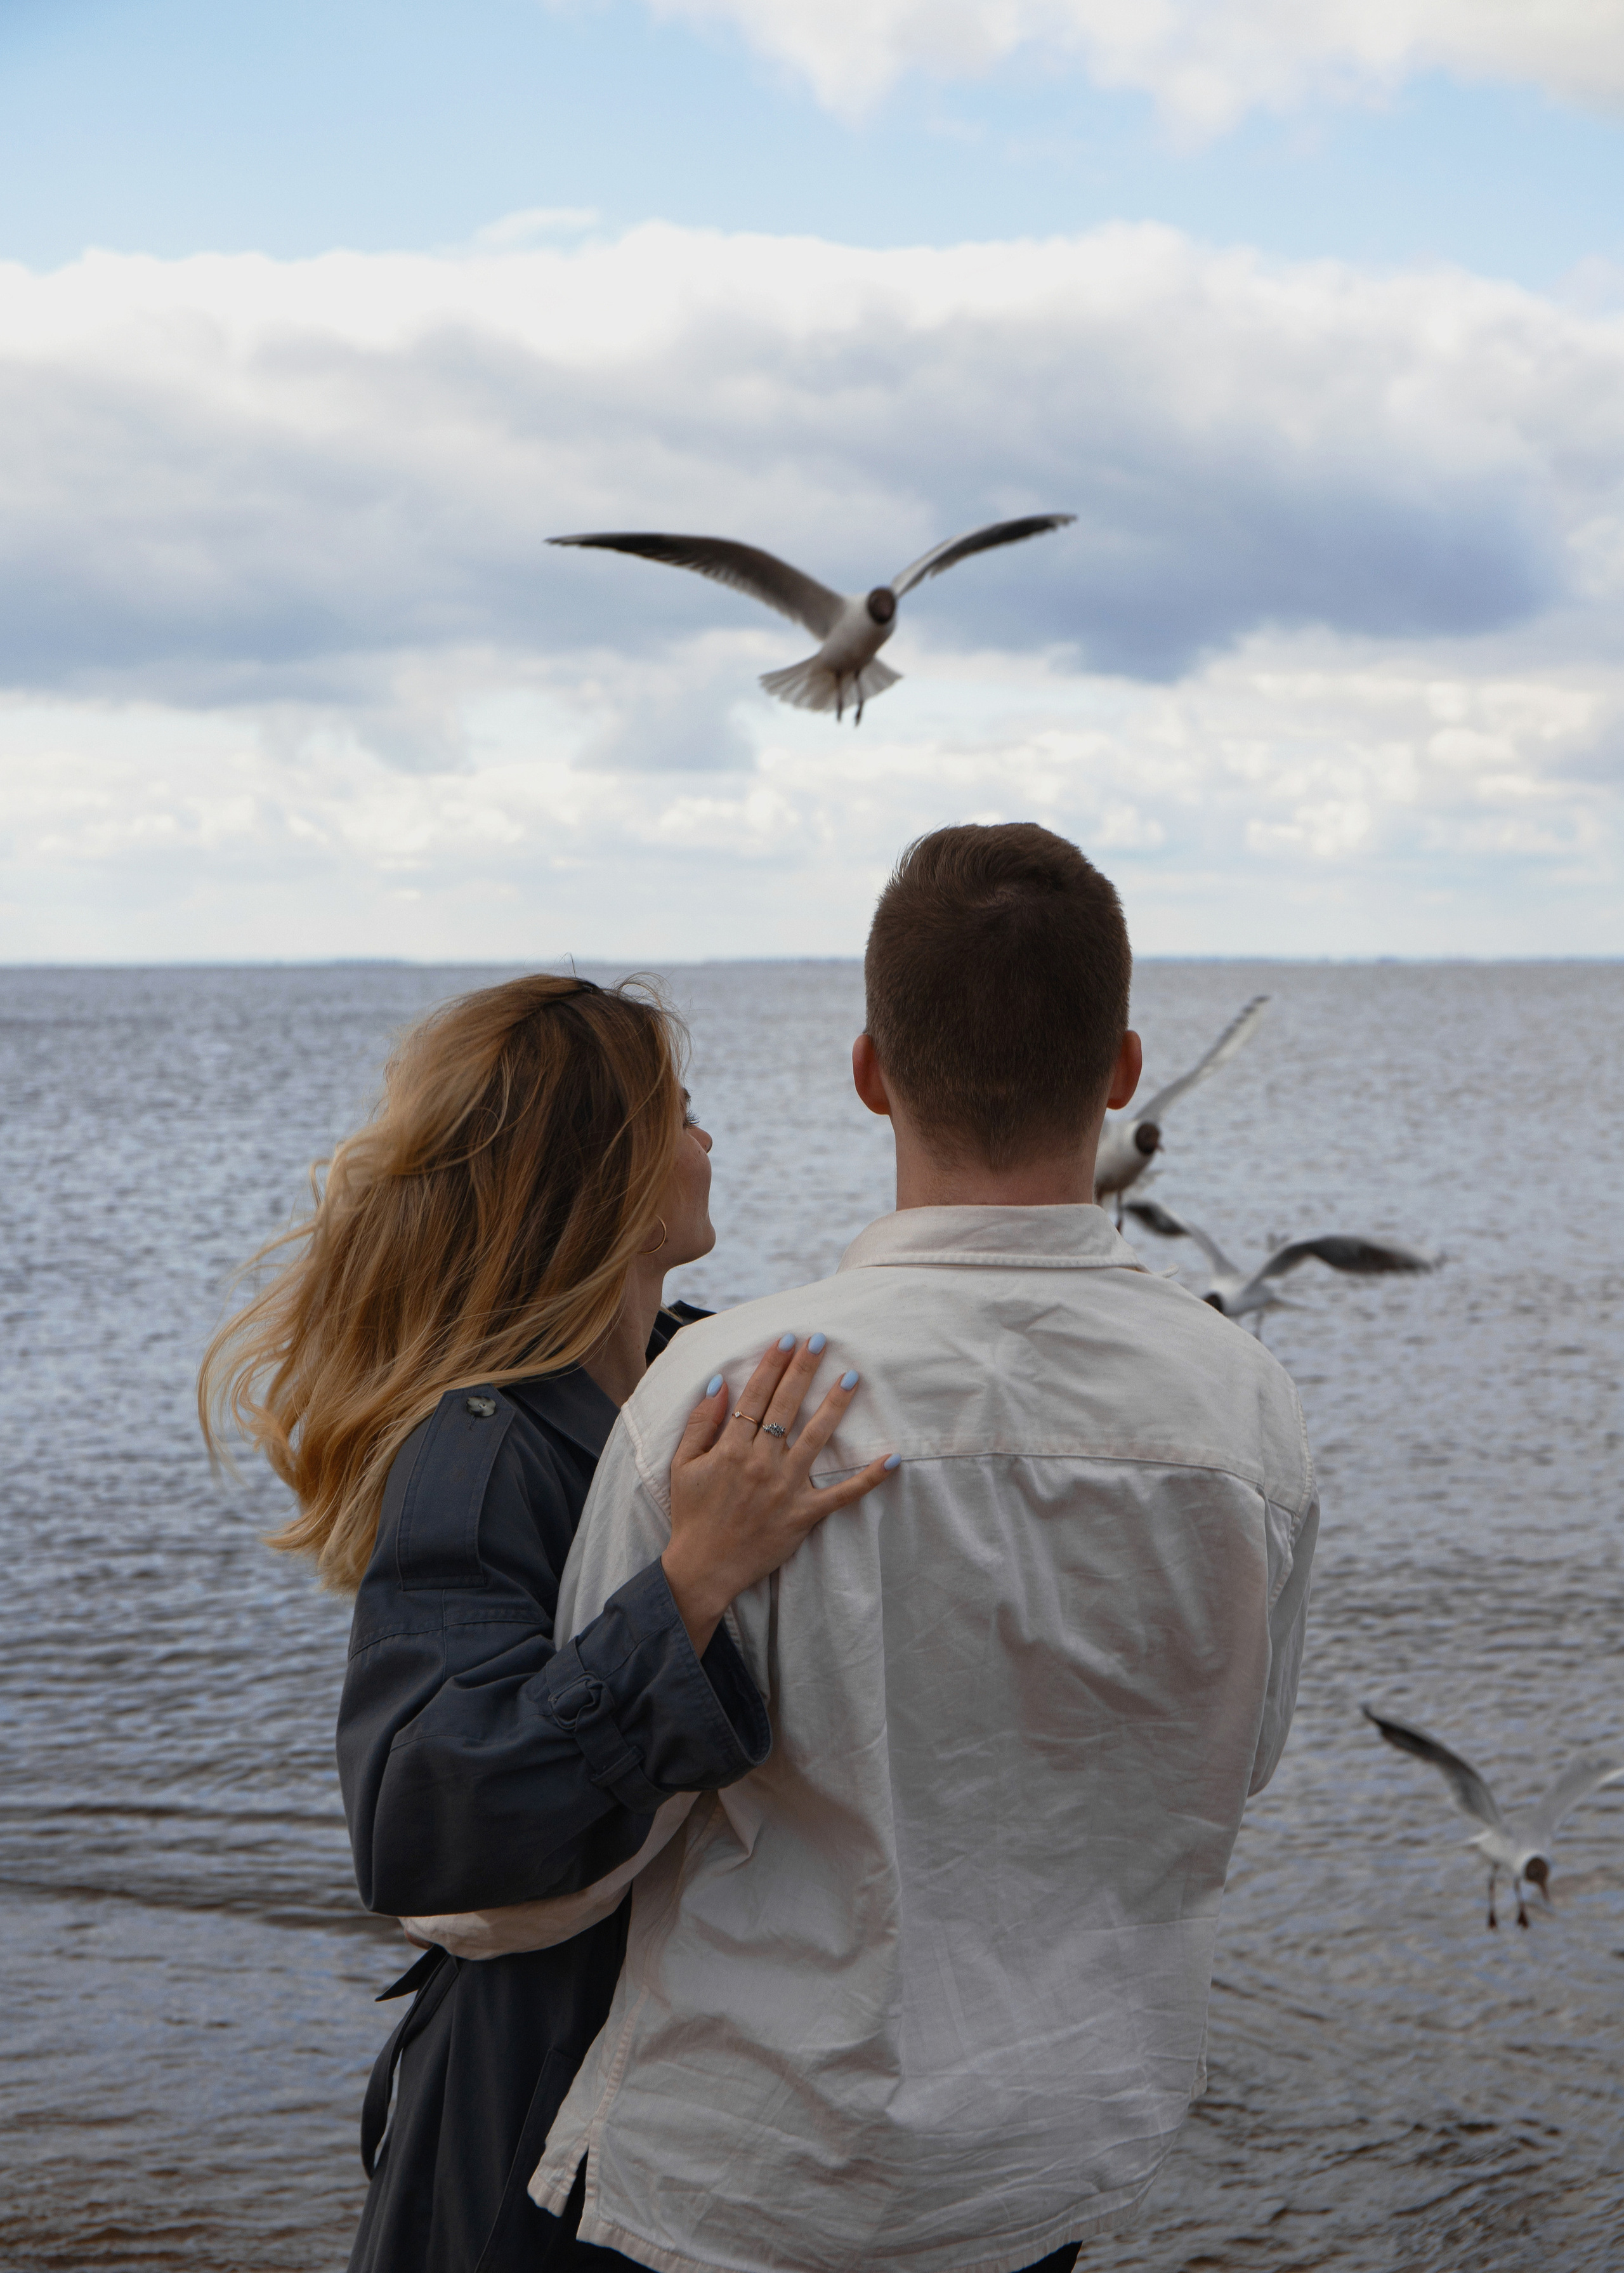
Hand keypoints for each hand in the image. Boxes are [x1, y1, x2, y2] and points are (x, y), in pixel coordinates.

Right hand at [661, 1334, 897, 1656]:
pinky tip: (891, 1459)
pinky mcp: (804, 1514)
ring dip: (835, 1405)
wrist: (703, 1568)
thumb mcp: (682, 1465)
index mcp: (732, 1449)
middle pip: (786, 1406)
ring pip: (816, 1438)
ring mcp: (786, 1488)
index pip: (756, 1396)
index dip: (773, 1365)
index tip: (787, 1340)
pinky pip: (842, 1495)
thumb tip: (720, 1384)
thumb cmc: (692, 1515)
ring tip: (852, 1378)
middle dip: (804, 1370)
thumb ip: (701, 1424)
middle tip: (820, 1340)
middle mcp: (762, 1463)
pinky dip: (868, 1478)